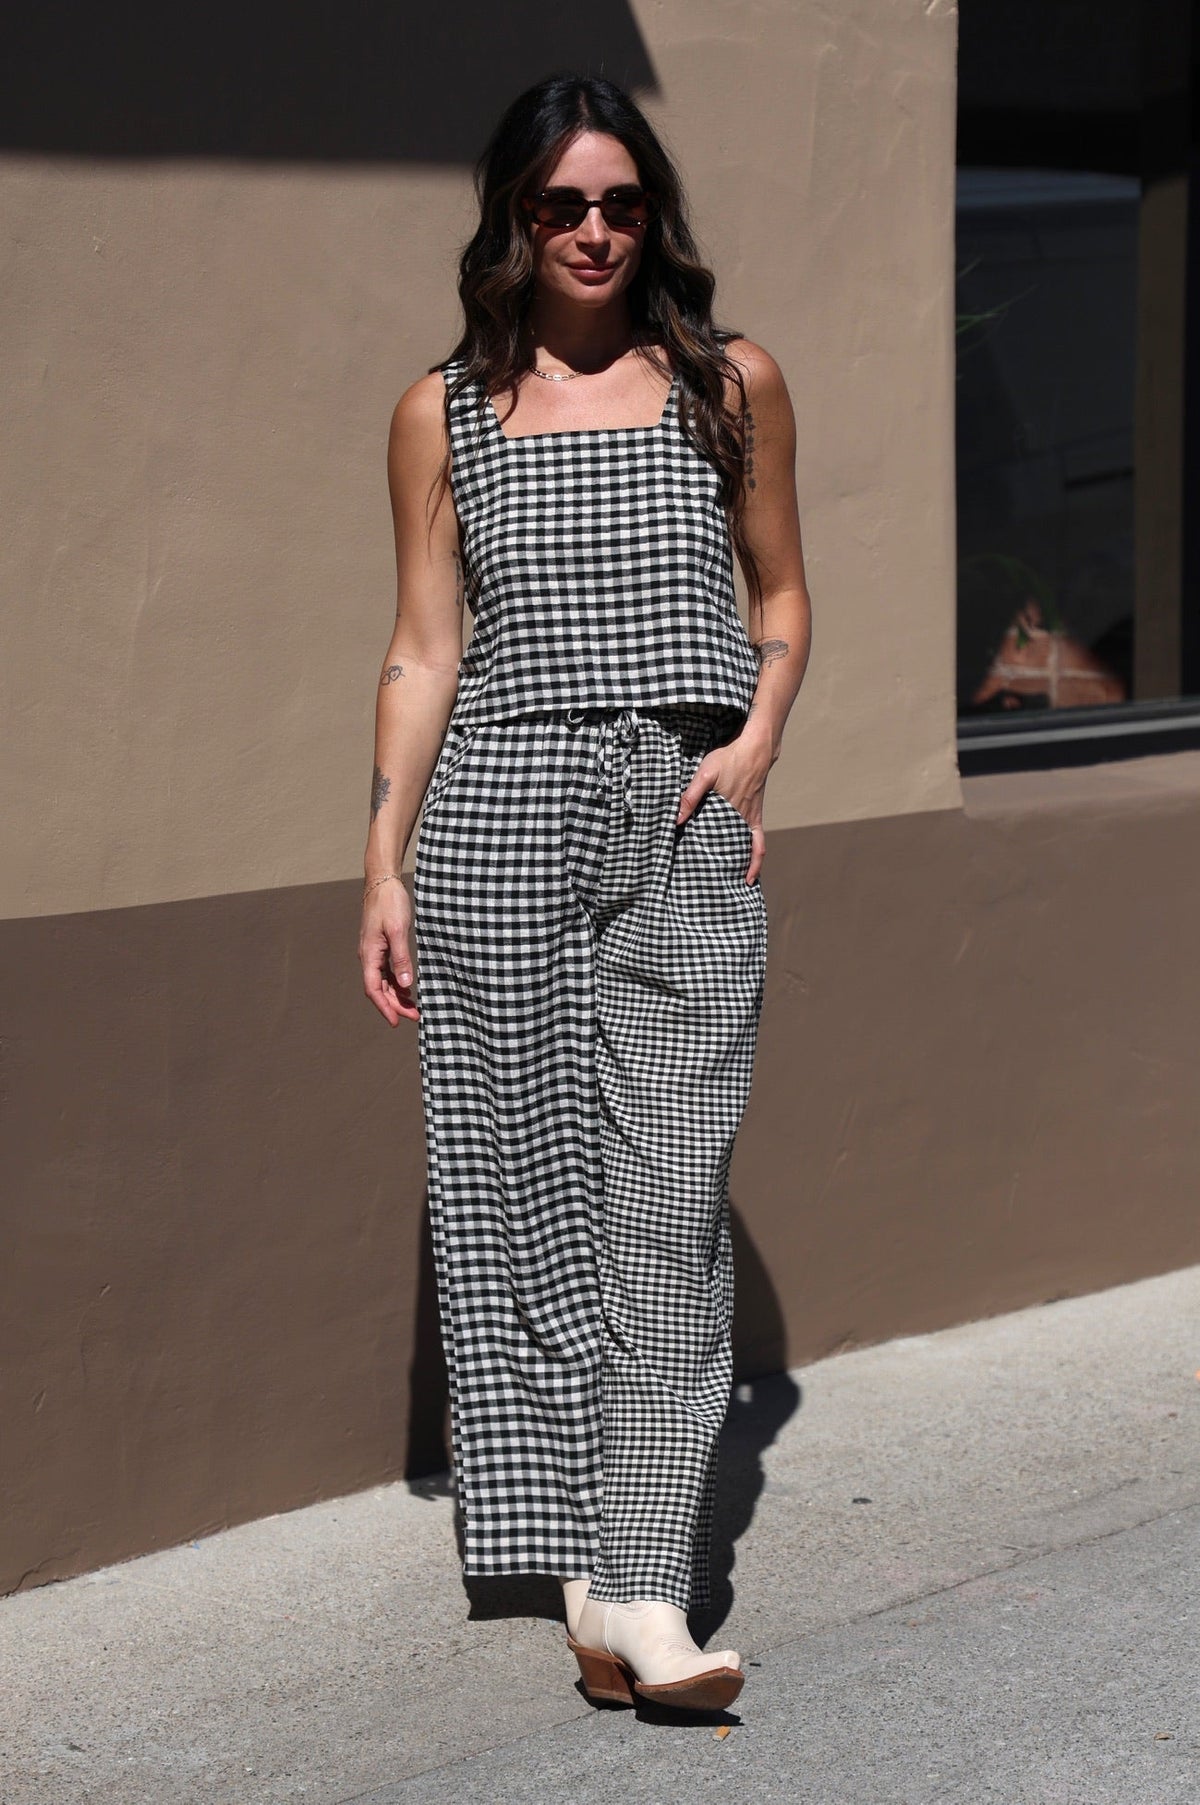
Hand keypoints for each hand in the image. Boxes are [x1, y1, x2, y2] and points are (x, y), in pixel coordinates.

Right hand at [359, 876, 418, 1023]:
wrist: (383, 882)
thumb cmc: (389, 903)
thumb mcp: (398, 930)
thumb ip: (402, 957)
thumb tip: (406, 983)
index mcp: (369, 954)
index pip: (374, 989)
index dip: (385, 1007)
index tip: (397, 1022)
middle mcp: (369, 956)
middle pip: (379, 989)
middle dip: (395, 1005)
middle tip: (415, 1017)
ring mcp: (374, 952)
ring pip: (383, 982)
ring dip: (397, 996)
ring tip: (414, 1008)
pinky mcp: (381, 946)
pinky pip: (387, 971)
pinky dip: (397, 982)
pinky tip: (408, 988)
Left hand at [675, 734, 769, 884]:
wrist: (756, 750)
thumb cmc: (729, 759)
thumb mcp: (706, 773)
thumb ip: (691, 795)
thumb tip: (676, 818)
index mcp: (728, 811)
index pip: (715, 842)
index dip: (708, 860)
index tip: (698, 875)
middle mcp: (742, 819)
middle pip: (733, 850)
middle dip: (725, 870)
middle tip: (714, 888)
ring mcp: (751, 818)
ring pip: (751, 850)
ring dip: (745, 868)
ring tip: (736, 885)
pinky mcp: (756, 815)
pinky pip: (759, 841)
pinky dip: (756, 856)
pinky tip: (750, 868)